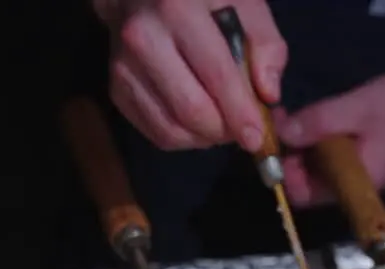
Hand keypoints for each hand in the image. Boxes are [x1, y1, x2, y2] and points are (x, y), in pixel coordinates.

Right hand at [102, 0, 287, 151]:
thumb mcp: (243, 2)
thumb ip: (265, 44)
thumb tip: (268, 95)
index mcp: (178, 11)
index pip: (215, 74)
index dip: (239, 112)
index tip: (257, 139)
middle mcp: (143, 39)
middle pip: (190, 109)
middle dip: (222, 131)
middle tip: (241, 131)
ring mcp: (124, 68)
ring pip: (170, 129)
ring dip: (203, 139)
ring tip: (222, 127)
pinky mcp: (116, 90)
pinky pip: (155, 132)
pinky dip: (183, 138)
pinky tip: (198, 124)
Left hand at [273, 70, 384, 206]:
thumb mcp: (357, 108)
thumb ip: (318, 122)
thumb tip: (282, 133)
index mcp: (355, 184)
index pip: (304, 197)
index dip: (283, 175)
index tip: (276, 143)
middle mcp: (358, 186)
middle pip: (310, 183)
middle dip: (291, 157)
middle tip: (282, 122)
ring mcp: (366, 171)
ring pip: (322, 168)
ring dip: (305, 146)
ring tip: (296, 115)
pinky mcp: (373, 157)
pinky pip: (337, 157)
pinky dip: (323, 141)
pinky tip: (320, 117)